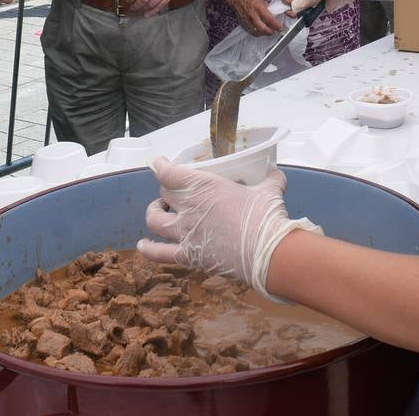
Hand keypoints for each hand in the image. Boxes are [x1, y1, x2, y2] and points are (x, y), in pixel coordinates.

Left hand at [138, 157, 321, 298]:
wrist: (268, 254)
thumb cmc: (266, 218)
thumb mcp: (270, 191)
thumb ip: (270, 179)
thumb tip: (275, 174)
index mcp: (204, 187)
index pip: (169, 172)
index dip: (160, 165)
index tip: (159, 162)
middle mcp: (189, 208)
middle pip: (164, 193)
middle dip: (166, 189)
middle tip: (175, 190)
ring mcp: (186, 233)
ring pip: (154, 219)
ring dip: (154, 212)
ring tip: (160, 210)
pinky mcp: (189, 256)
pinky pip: (159, 253)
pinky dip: (148, 248)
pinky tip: (143, 245)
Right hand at [225, 0, 283, 34]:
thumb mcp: (261, 0)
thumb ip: (267, 9)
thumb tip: (274, 15)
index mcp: (259, 8)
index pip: (270, 20)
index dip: (277, 25)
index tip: (280, 27)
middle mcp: (253, 16)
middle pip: (264, 29)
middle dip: (271, 32)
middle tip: (275, 30)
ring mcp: (248, 22)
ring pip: (258, 33)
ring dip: (264, 33)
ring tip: (268, 30)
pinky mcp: (243, 25)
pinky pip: (252, 32)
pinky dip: (257, 33)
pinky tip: (260, 31)